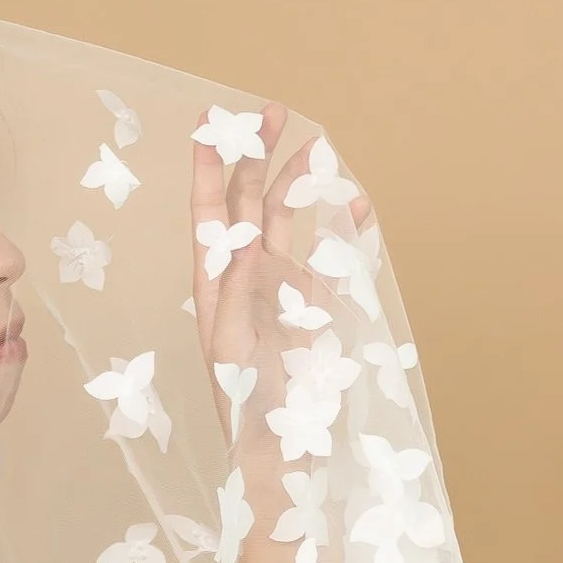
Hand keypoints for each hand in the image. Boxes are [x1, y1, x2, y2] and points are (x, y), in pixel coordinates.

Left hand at [191, 102, 376, 441]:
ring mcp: (281, 287)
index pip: (208, 215)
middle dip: (257, 156)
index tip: (211, 122)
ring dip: (298, 181)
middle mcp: (245, 280)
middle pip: (247, 204)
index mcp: (215, 288)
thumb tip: (246, 243)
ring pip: (287, 220)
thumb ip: (237, 296)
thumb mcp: (233, 350)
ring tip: (317, 146)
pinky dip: (343, 225)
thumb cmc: (247, 408)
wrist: (284, 449)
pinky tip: (354, 201)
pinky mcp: (314, 302)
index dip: (208, 168)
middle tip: (273, 112)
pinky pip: (329, 252)